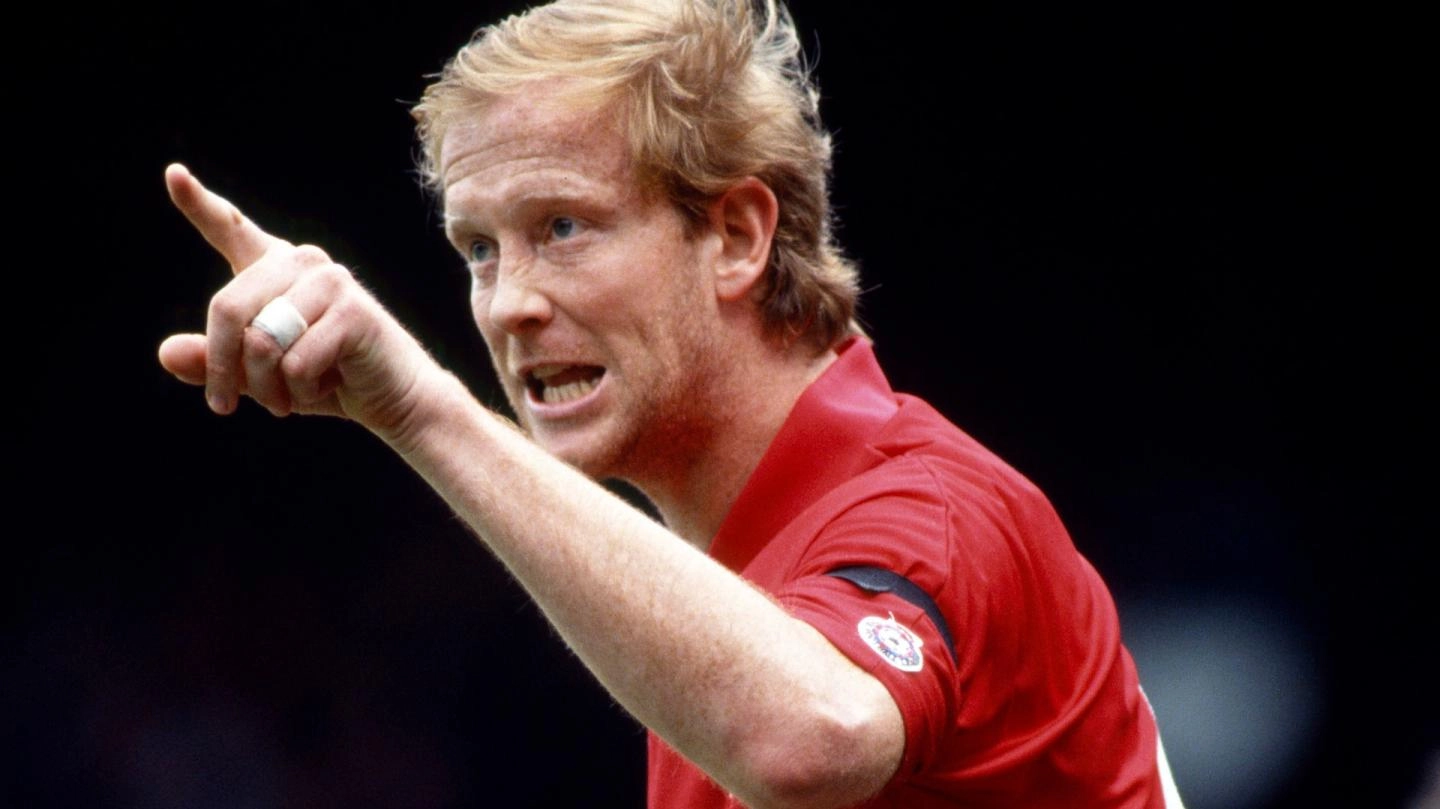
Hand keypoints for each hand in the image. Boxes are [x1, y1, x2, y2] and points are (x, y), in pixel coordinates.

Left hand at [158, 163, 435, 436]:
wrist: (395, 400)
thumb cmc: (325, 381)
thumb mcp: (259, 375)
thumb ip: (214, 361)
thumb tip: (166, 353)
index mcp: (274, 267)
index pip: (230, 228)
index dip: (198, 203)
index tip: (174, 174)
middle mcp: (301, 262)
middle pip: (229, 308)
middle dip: (223, 368)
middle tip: (225, 406)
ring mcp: (329, 281)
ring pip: (261, 341)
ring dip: (266, 388)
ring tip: (287, 401)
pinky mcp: (352, 311)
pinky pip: (296, 363)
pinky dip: (300, 392)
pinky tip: (327, 387)